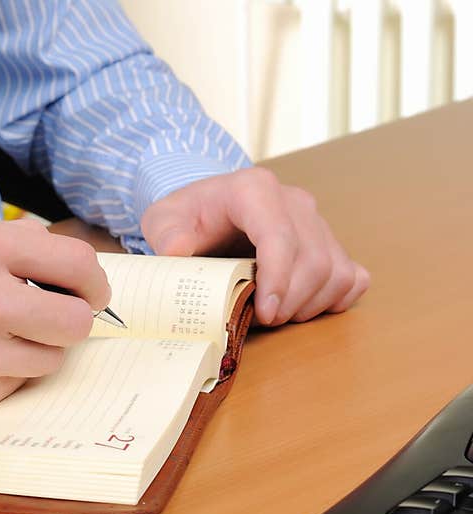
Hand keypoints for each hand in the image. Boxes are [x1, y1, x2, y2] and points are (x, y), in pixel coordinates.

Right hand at [0, 219, 109, 412]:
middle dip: (74, 319)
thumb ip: (20, 247)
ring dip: (39, 347)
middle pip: (76, 323)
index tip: (92, 292)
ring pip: (52, 360)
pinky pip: (17, 384)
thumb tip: (77, 273)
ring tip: (4, 335)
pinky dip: (6, 371)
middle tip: (58, 316)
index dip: (94, 281)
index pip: (77, 265)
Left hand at [140, 167, 369, 325]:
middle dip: (290, 301)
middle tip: (261, 322)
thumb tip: (178, 250)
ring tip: (276, 316)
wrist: (207, 208)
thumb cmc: (188, 216)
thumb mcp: (163, 220)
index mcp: (253, 190)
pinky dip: (335, 299)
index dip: (278, 279)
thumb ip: (167, 233)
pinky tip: (304, 306)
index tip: (265, 313)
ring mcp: (316, 220)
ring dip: (310, 305)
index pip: (279, 236)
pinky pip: (352, 274)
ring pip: (335, 270)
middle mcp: (293, 201)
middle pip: (313, 260)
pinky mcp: (329, 241)